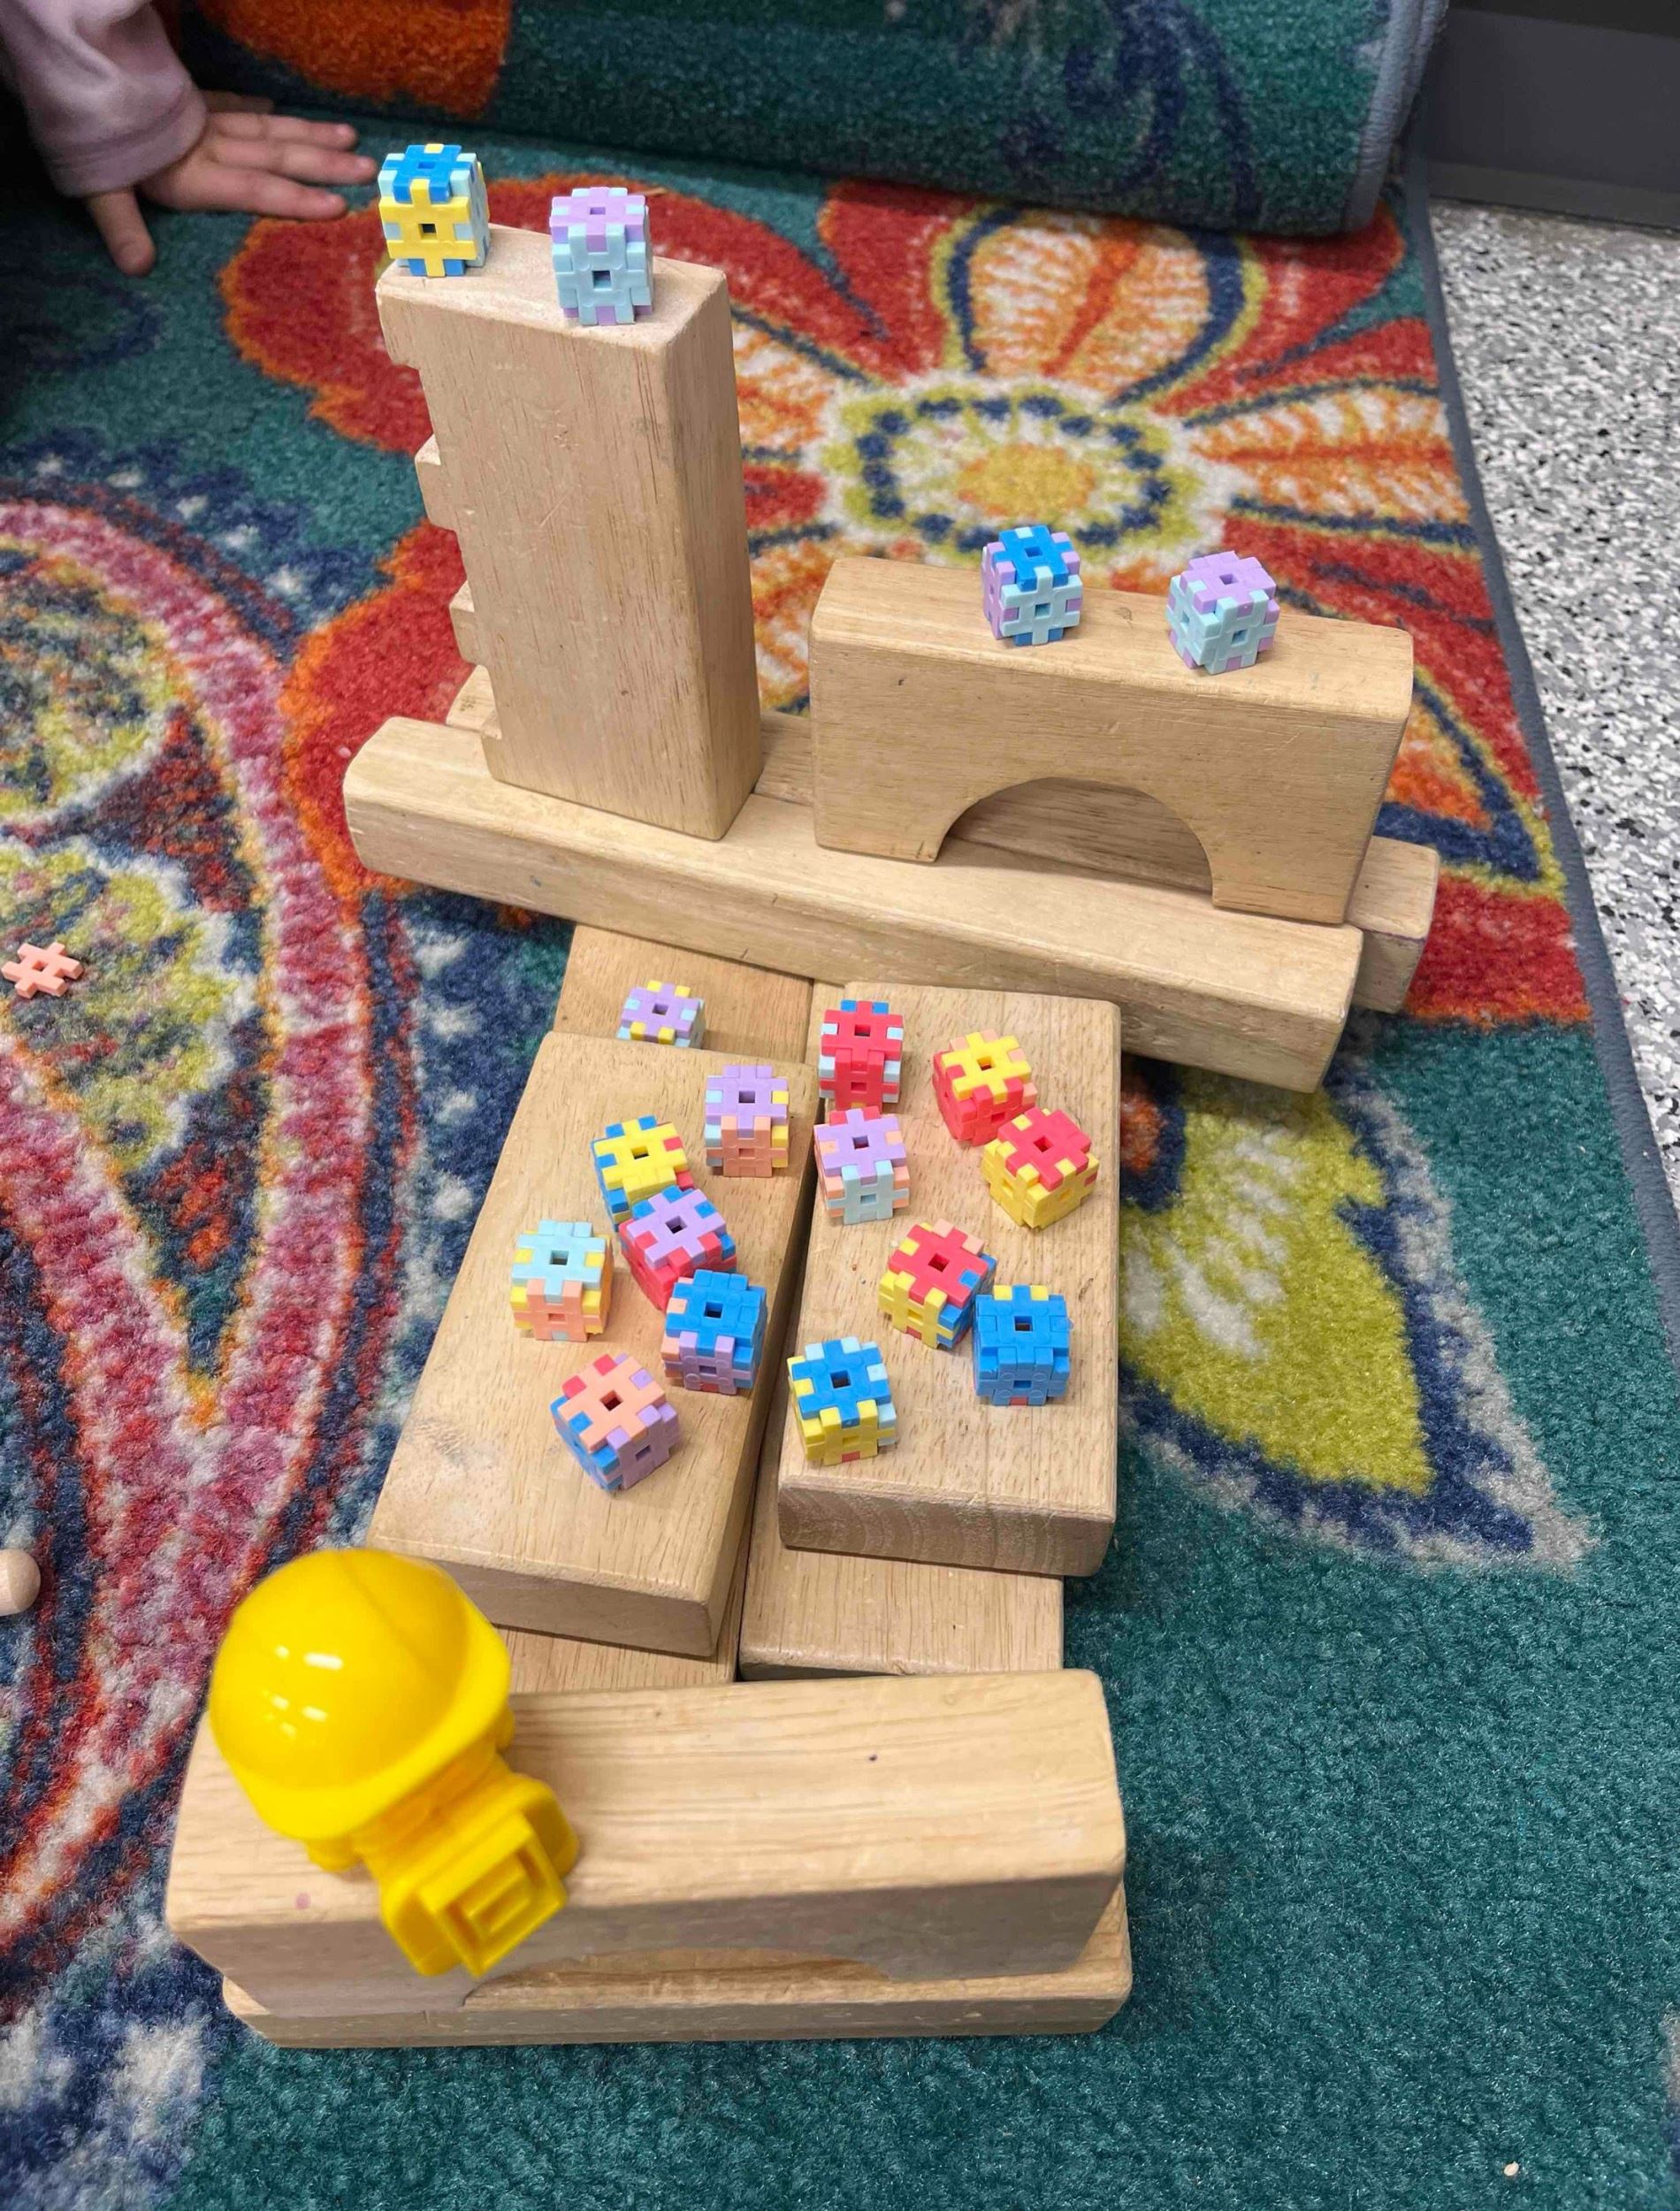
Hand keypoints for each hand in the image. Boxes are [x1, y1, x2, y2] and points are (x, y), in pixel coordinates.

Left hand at [85, 95, 377, 275]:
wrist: (80, 77)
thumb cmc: (95, 144)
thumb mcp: (101, 190)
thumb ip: (123, 228)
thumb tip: (137, 267)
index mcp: (194, 174)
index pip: (255, 189)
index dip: (295, 199)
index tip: (337, 206)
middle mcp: (210, 146)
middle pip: (275, 156)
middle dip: (323, 163)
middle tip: (367, 170)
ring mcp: (204, 121)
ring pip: (266, 127)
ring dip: (309, 134)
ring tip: (349, 136)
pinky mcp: (191, 102)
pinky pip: (232, 103)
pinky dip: (257, 106)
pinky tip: (275, 107)